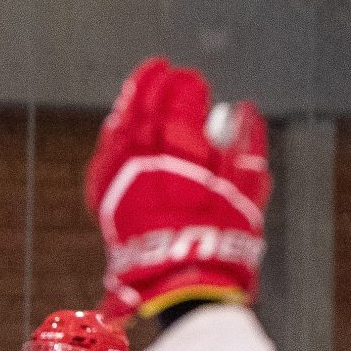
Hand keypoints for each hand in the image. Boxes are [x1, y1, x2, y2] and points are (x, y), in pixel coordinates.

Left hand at [84, 57, 270, 317]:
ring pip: (120, 125)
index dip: (189, 86)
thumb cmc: (220, 236)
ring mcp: (118, 173)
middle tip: (162, 70)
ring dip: (130, 104)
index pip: (180, 96)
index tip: (196, 82)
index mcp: (178, 141)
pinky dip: (113, 138)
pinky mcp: (104, 197)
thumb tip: (243, 111)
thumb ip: (247, 143)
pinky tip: (119, 131)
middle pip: (145, 102)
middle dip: (155, 83)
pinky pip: (104, 156)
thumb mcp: (246, 188)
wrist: (179, 281)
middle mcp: (142, 151)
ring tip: (139, 92)